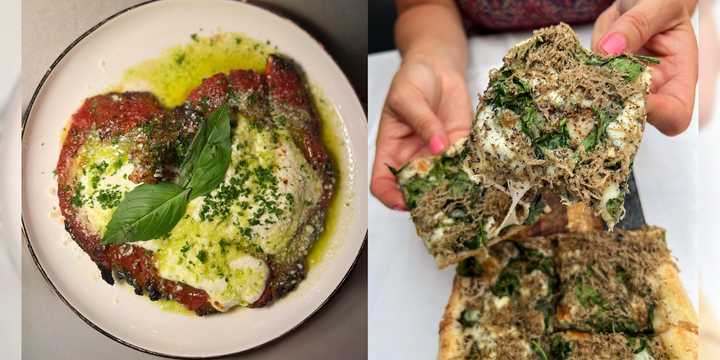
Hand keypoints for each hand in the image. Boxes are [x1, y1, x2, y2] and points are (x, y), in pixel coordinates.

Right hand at [370, 56, 470, 209]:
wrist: (438, 66)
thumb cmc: (412, 79)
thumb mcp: (408, 97)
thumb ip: (423, 122)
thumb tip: (438, 146)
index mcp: (391, 150)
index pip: (382, 183)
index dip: (389, 196)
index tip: (403, 201)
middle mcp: (413, 158)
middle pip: (414, 190)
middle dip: (425, 198)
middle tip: (438, 198)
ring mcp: (437, 156)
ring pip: (441, 182)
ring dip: (451, 186)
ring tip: (461, 187)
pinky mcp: (460, 147)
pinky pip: (464, 165)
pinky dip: (471, 170)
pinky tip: (476, 170)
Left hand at [592, 0, 697, 134]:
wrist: (641, 1)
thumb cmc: (662, 4)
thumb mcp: (659, 6)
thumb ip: (637, 25)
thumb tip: (610, 48)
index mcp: (678, 77)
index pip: (675, 115)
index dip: (656, 114)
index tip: (632, 93)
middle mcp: (651, 89)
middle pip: (633, 118)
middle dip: (612, 104)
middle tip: (596, 80)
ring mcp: (622, 87)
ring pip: (603, 105)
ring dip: (590, 89)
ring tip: (588, 62)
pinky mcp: (600, 80)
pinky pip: (585, 88)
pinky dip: (578, 77)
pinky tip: (579, 60)